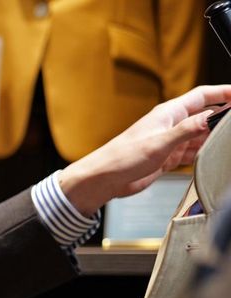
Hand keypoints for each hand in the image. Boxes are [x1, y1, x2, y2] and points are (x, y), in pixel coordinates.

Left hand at [59, 84, 230, 215]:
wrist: (104, 178)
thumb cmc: (122, 157)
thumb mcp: (159, 142)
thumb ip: (187, 130)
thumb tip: (210, 118)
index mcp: (169, 113)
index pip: (203, 96)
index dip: (224, 93)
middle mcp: (171, 125)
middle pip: (205, 116)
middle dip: (223, 119)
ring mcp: (169, 142)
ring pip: (200, 136)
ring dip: (214, 138)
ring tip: (227, 143)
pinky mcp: (166, 158)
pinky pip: (191, 152)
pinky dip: (203, 153)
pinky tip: (212, 156)